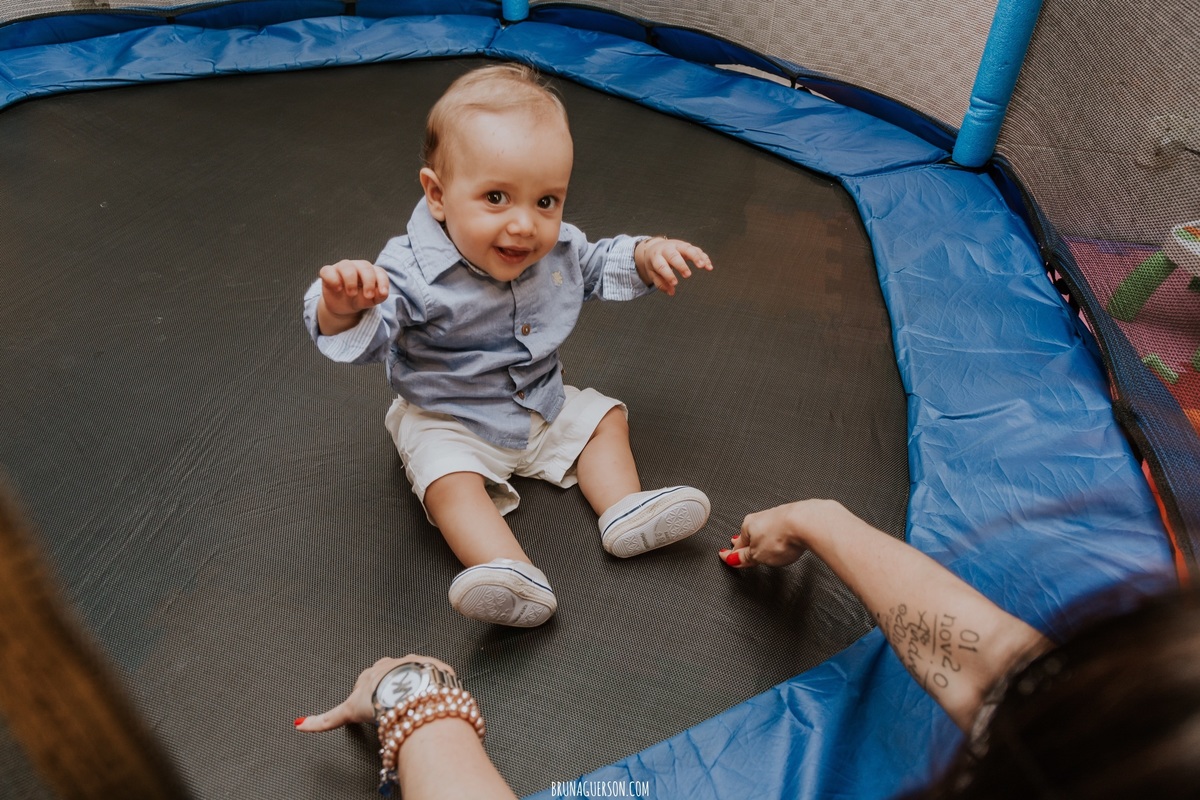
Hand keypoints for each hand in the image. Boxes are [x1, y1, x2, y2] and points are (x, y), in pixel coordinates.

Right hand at [294, 654, 457, 732]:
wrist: (411, 694)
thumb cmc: (380, 700)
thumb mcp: (348, 712)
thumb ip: (325, 719)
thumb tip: (300, 723)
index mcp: (371, 672)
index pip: (365, 680)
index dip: (367, 693)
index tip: (369, 701)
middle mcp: (393, 664)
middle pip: (388, 673)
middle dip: (389, 685)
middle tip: (390, 704)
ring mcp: (415, 665)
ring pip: (412, 672)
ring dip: (412, 684)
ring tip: (412, 704)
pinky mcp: (435, 669)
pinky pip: (434, 675)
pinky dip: (433, 685)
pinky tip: (432, 699)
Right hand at [319, 259, 389, 317]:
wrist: (342, 306)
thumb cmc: (359, 299)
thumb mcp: (371, 300)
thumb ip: (379, 296)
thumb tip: (383, 293)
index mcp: (370, 271)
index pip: (379, 271)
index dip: (383, 281)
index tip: (383, 293)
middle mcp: (357, 266)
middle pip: (365, 266)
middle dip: (368, 281)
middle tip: (368, 296)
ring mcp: (341, 268)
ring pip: (346, 265)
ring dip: (351, 280)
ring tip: (352, 294)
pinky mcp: (328, 273)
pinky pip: (327, 271)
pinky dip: (333, 279)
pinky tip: (337, 289)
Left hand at [635, 237, 712, 295]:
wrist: (656, 246)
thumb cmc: (655, 262)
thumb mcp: (653, 273)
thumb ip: (661, 283)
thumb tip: (671, 292)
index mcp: (656, 257)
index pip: (661, 266)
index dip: (668, 275)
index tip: (675, 283)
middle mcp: (667, 249)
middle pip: (674, 255)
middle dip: (681, 265)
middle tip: (687, 275)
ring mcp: (678, 246)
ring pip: (687, 248)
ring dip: (696, 257)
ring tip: (702, 266)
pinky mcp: (687, 246)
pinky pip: (697, 250)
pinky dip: (704, 257)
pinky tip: (709, 267)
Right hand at [719, 500, 834, 567]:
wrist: (808, 522)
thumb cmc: (783, 536)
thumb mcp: (758, 555)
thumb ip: (744, 558)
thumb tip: (731, 559)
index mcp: (749, 526)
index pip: (738, 544)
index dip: (733, 553)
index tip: (726, 556)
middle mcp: (762, 517)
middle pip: (751, 533)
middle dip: (747, 541)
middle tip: (742, 548)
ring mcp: (778, 515)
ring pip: (767, 528)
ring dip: (764, 536)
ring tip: (763, 546)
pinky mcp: (794, 516)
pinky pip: (782, 526)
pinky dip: (780, 532)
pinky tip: (784, 538)